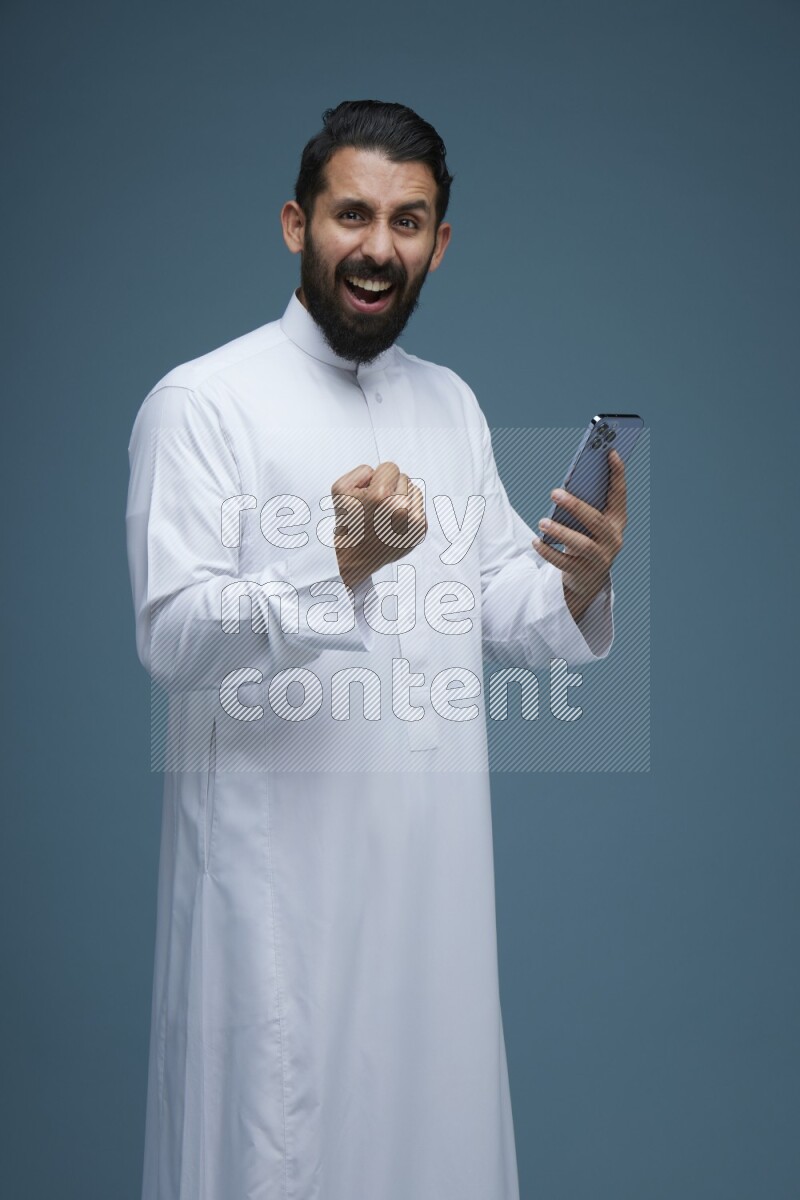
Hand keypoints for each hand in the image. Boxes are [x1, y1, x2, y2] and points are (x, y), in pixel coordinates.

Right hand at [331, 461, 426, 590]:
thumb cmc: (348, 523)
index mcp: (380, 496)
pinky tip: (394, 523)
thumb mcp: (340, 488)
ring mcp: (413, 521)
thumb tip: (382, 473)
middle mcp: (400, 509)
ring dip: (402, 497)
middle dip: (391, 487)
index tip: (370, 493)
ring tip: (386, 514)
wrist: (356, 558)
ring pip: (414, 490)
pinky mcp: (421, 531)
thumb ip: (362, 471)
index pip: (390, 467)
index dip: (377, 478)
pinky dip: (408, 511)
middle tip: (376, 506)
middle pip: (404, 477)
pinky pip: (419, 507)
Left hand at [532, 449, 626, 623]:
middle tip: (554, 492)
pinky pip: (564, 562)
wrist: (587, 579)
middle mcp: (613, 539)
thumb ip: (585, 506)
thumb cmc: (586, 539)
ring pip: (581, 544)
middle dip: (576, 506)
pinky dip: (548, 551)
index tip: (611, 452)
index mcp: (617, 521)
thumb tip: (566, 487)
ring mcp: (600, 558)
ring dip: (560, 532)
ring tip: (542, 522)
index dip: (618, 474)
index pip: (620, 495)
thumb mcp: (589, 523)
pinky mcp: (583, 573)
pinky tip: (536, 541)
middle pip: (596, 521)